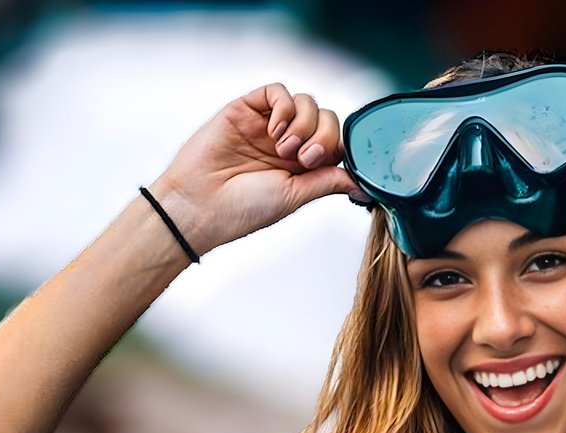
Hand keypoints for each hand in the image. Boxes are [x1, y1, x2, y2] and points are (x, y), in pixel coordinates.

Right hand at [147, 84, 357, 256]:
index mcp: (303, 167)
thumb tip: (362, 183)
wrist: (202, 204)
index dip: (336, 147)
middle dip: (323, 136)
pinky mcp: (247, 109)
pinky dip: (284, 108)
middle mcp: (288, 143)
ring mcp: (268, 125)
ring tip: (284, 149)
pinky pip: (277, 91)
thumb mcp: (296, 196)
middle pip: (326, 119)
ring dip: (304, 124)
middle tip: (305, 159)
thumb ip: (328, 181)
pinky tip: (274, 131)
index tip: (321, 165)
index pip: (336, 142)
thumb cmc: (244, 208)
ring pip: (306, 103)